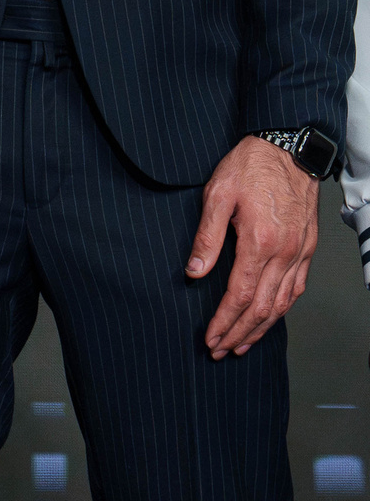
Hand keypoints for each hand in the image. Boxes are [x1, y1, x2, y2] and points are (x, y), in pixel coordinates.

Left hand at [189, 135, 318, 357]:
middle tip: (220, 350)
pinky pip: (297, 288)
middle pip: (262, 307)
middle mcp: (285, 253)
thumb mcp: (217, 194)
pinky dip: (282, 309)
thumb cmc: (249, 166)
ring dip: (262, 327)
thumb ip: (206, 236)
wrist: (288, 149)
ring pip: (283, 303)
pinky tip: (269, 317)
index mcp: (259, 242)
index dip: (224, 321)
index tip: (210, 338)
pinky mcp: (306, 248)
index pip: (239, 295)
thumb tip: (194, 272)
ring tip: (242, 344)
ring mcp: (300, 253)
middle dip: (240, 333)